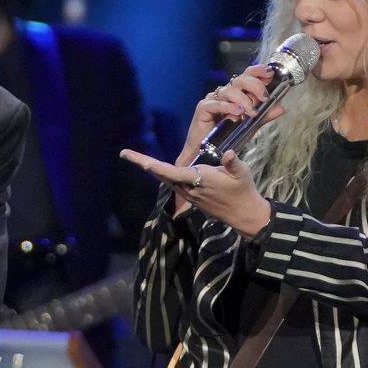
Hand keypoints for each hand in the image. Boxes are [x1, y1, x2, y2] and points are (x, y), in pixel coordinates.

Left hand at [122, 147, 271, 239]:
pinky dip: (162, 173)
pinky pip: (172, 183)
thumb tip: (229, 153)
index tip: (144, 162)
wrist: (243, 214)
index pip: (174, 172)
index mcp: (200, 180)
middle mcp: (190, 188)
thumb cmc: (243, 191)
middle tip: (124, 153)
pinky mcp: (190, 196)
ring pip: (166, 179)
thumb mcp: (242, 174)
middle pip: (162, 175)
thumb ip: (233, 163)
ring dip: (151, 168)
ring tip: (133, 157)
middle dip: (143, 163)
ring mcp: (189, 194)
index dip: (158, 167)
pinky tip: (154, 168)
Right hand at [182, 65, 282, 163]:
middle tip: (264, 97)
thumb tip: (281, 108)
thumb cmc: (227, 136)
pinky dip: (228, 107)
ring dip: (243, 100)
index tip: (269, 73)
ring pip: (229, 90)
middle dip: (254, 85)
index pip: (246, 76)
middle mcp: (225, 93)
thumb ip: (265, 115)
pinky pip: (216, 103)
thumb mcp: (251, 125)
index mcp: (236, 93)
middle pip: (239, 80)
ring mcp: (213, 99)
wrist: (208, 152)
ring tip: (251, 112)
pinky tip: (237, 112)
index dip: (256, 71)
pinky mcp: (203, 108)